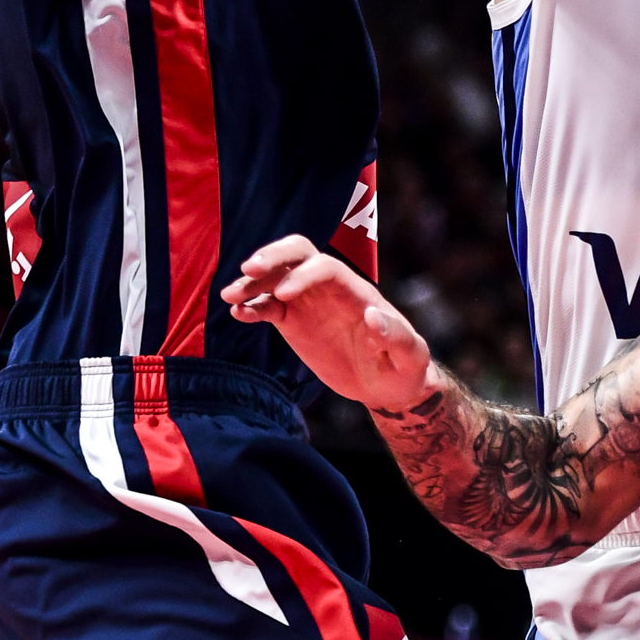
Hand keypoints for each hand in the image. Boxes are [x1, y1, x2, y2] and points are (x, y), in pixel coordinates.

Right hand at [224, 236, 433, 411]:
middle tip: (248, 269)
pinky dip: (252, 306)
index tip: (284, 295)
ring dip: (252, 282)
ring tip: (229, 296)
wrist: (389, 385)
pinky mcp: (294, 321)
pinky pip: (268, 306)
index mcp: (356, 292)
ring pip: (276, 278)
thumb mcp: (410, 357)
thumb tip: (372, 315)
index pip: (326, 267)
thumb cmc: (405, 369)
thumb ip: (397, 336)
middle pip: (298, 254)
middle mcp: (329, 290)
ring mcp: (309, 303)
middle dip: (273, 256)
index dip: (304, 276)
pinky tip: (238, 314)